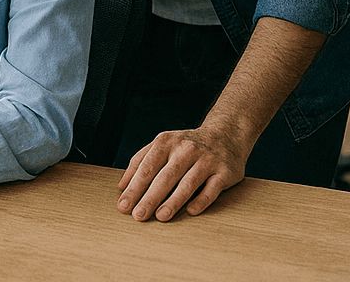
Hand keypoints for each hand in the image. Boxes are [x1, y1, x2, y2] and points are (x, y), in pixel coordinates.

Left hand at [117, 126, 248, 221]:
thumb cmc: (187, 145)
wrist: (227, 133)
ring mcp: (207, 160)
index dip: (134, 187)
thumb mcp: (163, 144)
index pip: (147, 167)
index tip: (123, 206)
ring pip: (188, 183)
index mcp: (168, 141)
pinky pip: (212, 189)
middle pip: (166, 176)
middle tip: (138, 215)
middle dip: (150, 197)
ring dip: (173, 201)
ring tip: (160, 216)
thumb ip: (141, 161)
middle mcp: (187, 148)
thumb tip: (122, 186)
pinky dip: (201, 200)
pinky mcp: (224, 172)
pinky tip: (191, 211)